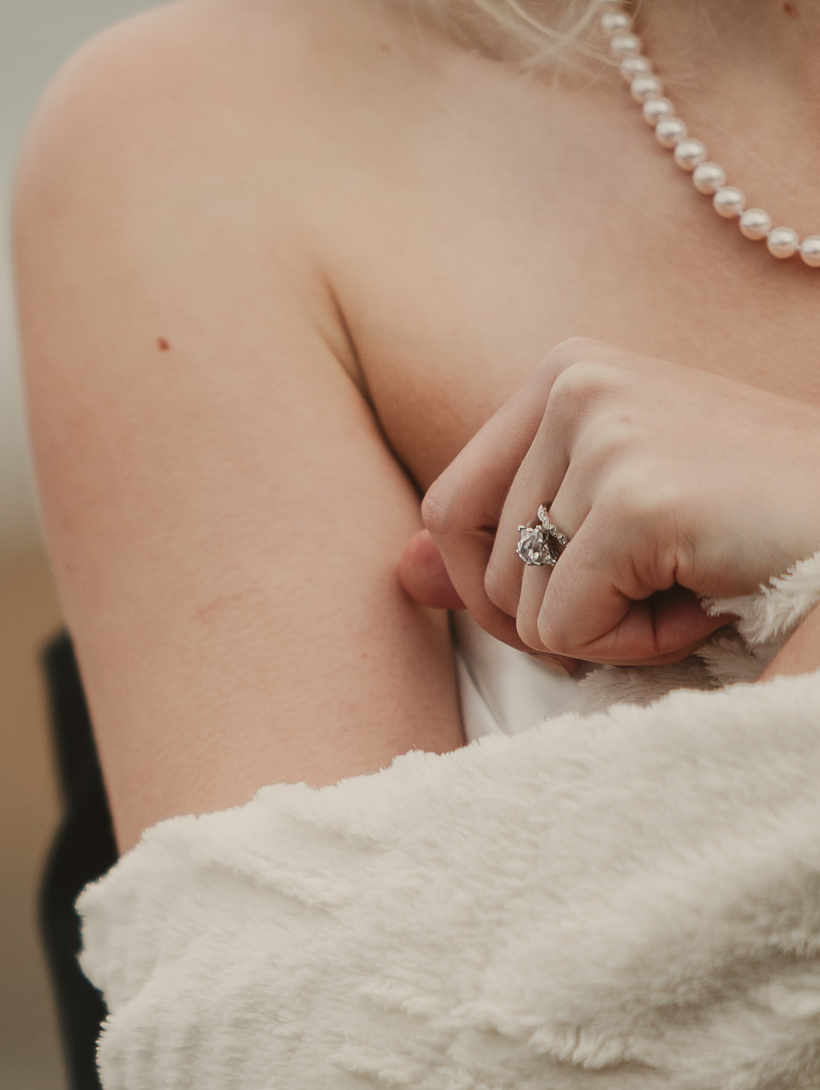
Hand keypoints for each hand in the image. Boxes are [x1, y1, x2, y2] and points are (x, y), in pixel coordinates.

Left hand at [420, 338, 819, 664]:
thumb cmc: (760, 529)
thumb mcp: (614, 518)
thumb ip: (502, 540)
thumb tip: (398, 573)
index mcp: (565, 372)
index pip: (450, 508)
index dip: (497, 582)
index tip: (584, 588)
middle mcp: (575, 382)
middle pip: (470, 558)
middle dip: (550, 613)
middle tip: (651, 593)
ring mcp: (607, 432)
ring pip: (520, 603)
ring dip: (607, 630)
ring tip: (695, 583)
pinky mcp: (640, 496)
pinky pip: (570, 629)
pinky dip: (636, 647)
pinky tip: (710, 601)